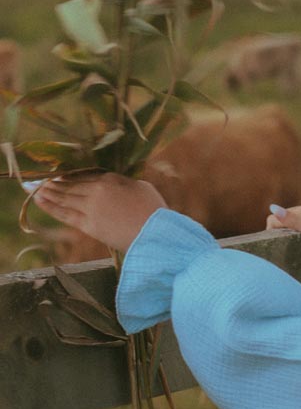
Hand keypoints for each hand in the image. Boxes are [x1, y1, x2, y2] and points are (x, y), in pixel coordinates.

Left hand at [32, 173, 166, 252]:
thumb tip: (114, 183)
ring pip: (65, 197)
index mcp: (111, 179)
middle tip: (42, 180)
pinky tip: (38, 199)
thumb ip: (124, 183)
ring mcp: (91, 207)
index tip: (61, 175)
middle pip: (72, 185)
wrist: (156, 234)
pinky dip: (50, 206)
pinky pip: (65, 214)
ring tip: (36, 188)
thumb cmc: (154, 211)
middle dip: (56, 182)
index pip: (86, 175)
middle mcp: (97, 190)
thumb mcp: (141, 187)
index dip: (72, 175)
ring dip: (49, 192)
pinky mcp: (88, 225)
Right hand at [266, 202, 300, 247]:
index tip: (277, 244)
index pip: (276, 216)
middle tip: (283, 247)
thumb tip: (272, 208)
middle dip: (279, 230)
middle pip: (284, 217)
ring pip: (295, 220)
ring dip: (290, 231)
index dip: (272, 230)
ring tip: (294, 245)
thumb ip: (292, 221)